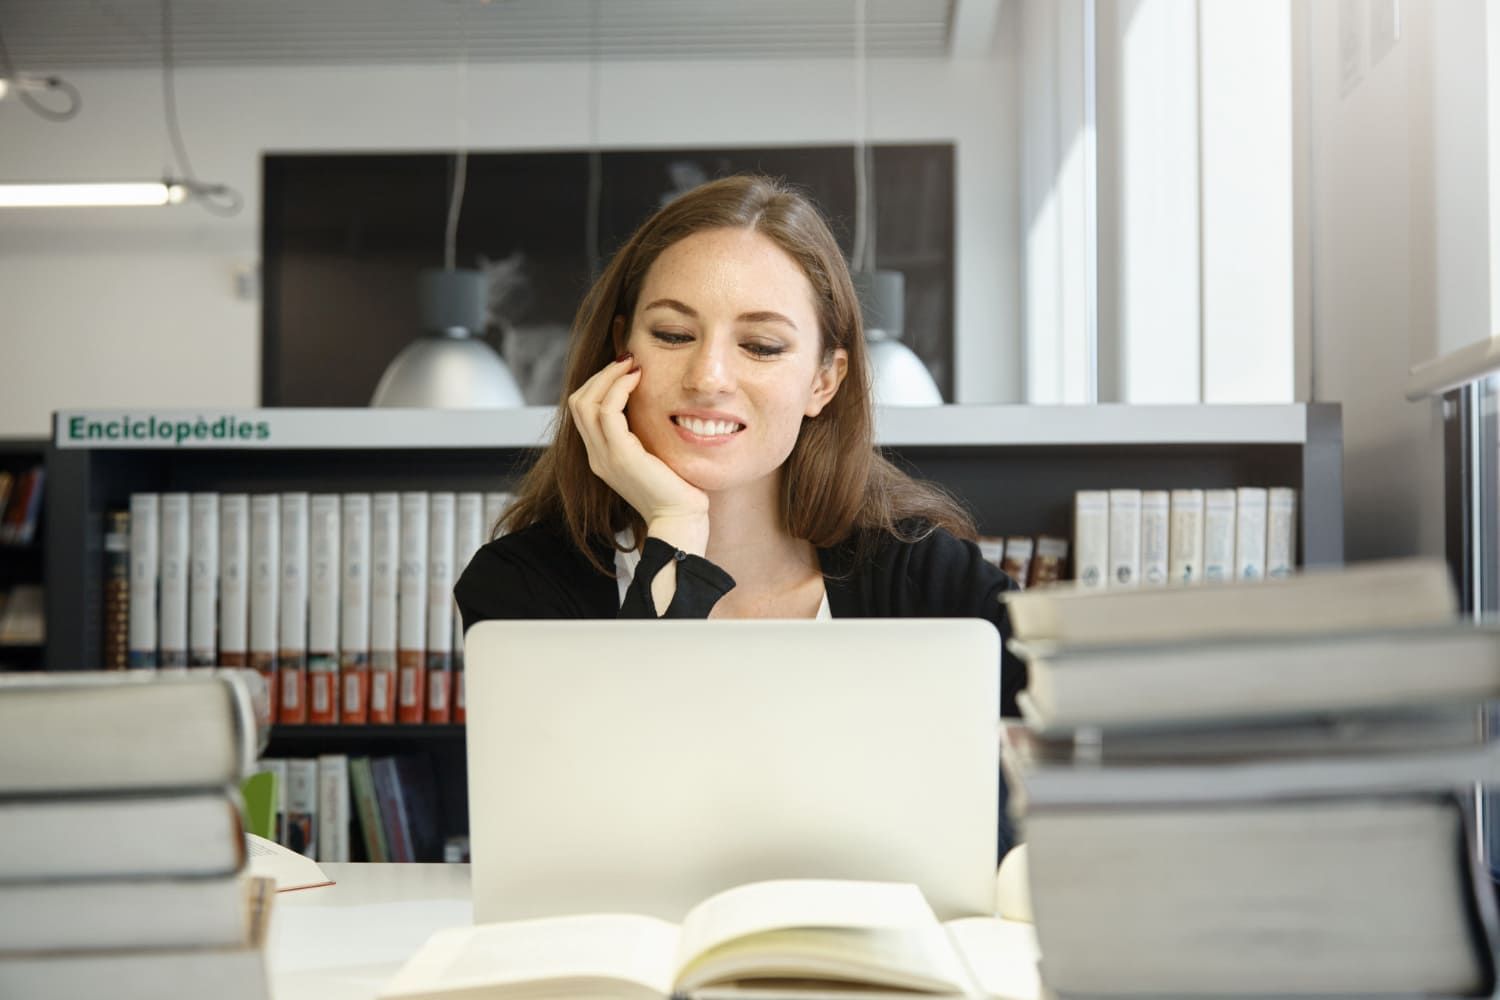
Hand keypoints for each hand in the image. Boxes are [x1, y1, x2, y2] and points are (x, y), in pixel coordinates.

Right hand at [568, 355, 709, 553]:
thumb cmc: (677, 491)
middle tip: (626, 359)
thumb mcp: (654, 457)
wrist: (680, 521)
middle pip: (578, 402)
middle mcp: (596, 457)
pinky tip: (638, 379)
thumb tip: (650, 408)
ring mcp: (604, 457)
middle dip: (600, 375)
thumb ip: (644, 437)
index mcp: (602, 457)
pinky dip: (619, 388)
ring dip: (608, 376)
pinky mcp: (620, 456)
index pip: (583, 411)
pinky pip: (608, 411)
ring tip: (631, 364)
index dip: (599, 384)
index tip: (625, 369)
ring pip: (586, 402)